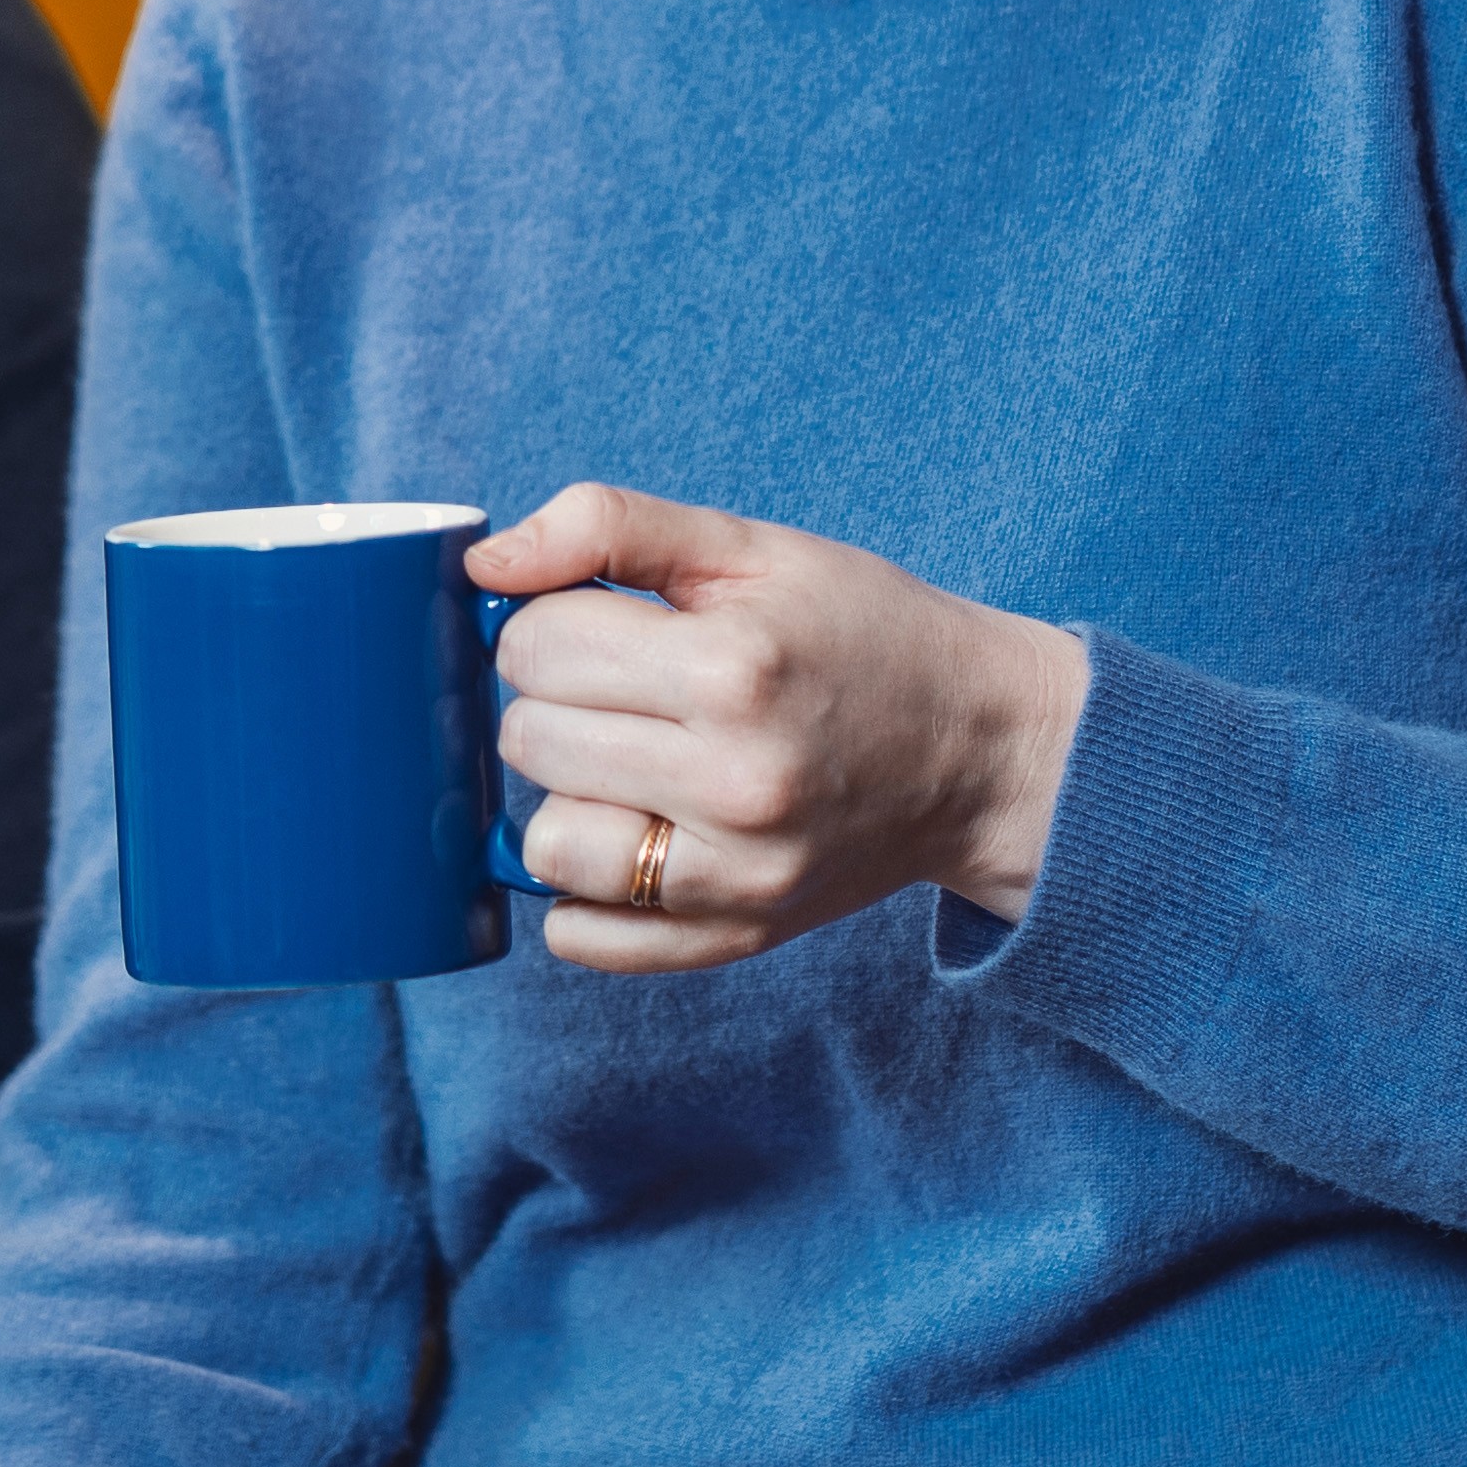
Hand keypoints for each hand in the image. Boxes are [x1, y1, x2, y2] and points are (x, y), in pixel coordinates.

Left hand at [470, 485, 1091, 969]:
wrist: (982, 748)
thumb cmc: (864, 633)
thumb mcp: (754, 547)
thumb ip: (612, 526)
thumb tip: (484, 567)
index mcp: (733, 667)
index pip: (536, 645)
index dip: (552, 622)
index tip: (606, 624)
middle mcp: (734, 781)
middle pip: (529, 740)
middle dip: (556, 702)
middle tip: (625, 690)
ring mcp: (735, 874)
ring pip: (544, 845)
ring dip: (566, 797)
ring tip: (628, 764)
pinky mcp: (735, 935)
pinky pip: (583, 939)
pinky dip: (583, 892)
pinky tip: (633, 834)